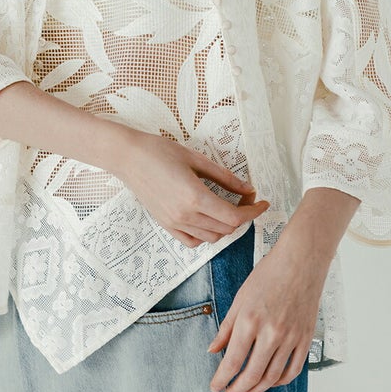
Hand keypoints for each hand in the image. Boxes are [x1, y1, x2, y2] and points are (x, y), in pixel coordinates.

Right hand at [118, 131, 269, 247]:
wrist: (127, 157)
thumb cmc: (160, 151)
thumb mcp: (196, 159)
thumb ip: (225, 177)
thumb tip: (248, 189)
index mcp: (195, 197)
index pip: (235, 217)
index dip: (254, 212)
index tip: (263, 202)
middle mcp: (185, 215)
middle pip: (226, 229)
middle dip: (243, 216)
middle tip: (245, 197)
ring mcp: (174, 223)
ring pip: (212, 237)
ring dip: (226, 225)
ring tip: (228, 206)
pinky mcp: (166, 224)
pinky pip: (193, 240)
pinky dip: (207, 234)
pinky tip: (208, 218)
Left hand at [207, 226, 329, 391]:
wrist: (301, 260)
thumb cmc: (270, 273)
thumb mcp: (241, 296)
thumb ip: (226, 327)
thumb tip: (213, 350)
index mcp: (250, 320)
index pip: (232, 361)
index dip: (221, 379)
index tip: (215, 386)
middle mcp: (271, 333)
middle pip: (252, 375)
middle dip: (237, 389)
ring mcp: (290, 337)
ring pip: (272, 377)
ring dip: (257, 389)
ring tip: (246, 390)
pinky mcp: (305, 338)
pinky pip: (293, 370)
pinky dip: (280, 381)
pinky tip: (270, 380)